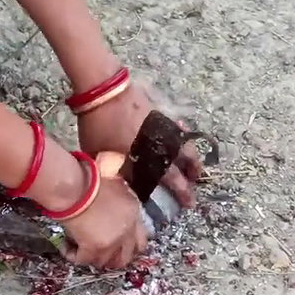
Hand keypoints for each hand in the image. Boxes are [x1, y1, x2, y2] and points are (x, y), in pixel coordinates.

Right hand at [58, 175, 148, 269]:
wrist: (76, 186)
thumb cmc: (91, 179)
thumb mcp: (115, 182)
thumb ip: (120, 193)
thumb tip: (116, 191)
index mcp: (134, 214)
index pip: (141, 240)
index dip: (129, 246)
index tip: (119, 247)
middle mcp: (127, 231)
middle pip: (126, 257)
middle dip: (114, 258)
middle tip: (101, 254)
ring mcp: (112, 242)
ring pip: (106, 262)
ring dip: (94, 258)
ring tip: (83, 251)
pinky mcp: (94, 248)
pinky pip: (84, 261)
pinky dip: (74, 256)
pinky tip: (67, 249)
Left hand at [75, 84, 202, 207]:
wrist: (105, 90)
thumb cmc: (98, 126)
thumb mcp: (100, 156)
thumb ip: (113, 172)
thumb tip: (122, 186)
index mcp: (146, 157)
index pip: (168, 180)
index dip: (179, 192)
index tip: (188, 203)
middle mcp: (160, 144)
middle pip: (181, 164)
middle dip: (189, 181)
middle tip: (194, 192)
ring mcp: (162, 128)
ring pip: (185, 147)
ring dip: (192, 160)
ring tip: (196, 170)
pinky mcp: (160, 114)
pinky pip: (177, 129)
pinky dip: (183, 138)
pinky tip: (185, 140)